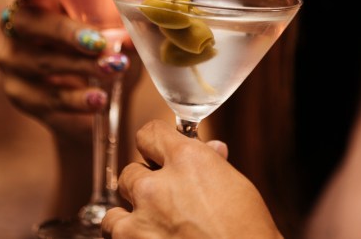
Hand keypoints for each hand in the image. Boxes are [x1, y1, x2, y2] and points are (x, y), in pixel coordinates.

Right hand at [0, 0, 140, 141]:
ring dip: (81, 67)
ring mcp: (14, 61)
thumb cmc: (99, 48)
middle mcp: (18, 26)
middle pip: (28, 22)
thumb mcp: (111, 30)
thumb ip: (120, 26)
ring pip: (40, 62)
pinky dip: (76, 100)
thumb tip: (136, 32)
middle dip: (66, 33)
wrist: (89, 95)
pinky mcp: (20, 94)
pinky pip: (45, 99)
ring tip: (114, 70)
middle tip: (100, 43)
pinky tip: (98, 101)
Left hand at [102, 120, 283, 238]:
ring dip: (133, 208)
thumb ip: (213, 164)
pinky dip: (126, 233)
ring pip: (118, 199)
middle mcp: (158, 184)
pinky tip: (147, 237)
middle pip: (131, 168)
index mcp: (187, 160)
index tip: (156, 149)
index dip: (154, 141)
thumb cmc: (247, 230)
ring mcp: (141, 218)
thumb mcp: (235, 186)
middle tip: (165, 196)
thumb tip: (212, 149)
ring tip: (153, 221)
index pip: (151, 132)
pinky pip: (112, 228)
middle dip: (147, 180)